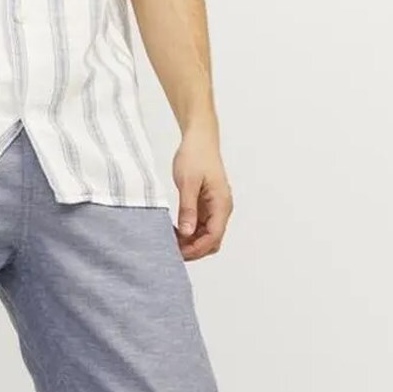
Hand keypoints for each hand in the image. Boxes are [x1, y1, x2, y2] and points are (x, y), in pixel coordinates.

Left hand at [172, 128, 232, 259]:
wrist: (199, 139)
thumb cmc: (195, 155)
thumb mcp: (188, 182)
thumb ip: (188, 209)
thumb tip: (187, 233)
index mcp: (222, 204)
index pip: (213, 237)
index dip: (196, 249)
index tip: (178, 253)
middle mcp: (222, 209)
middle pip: (212, 241)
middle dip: (194, 249)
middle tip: (171, 249)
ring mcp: (215, 208)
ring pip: (206, 235)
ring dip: (191, 242)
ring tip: (170, 241)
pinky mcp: (207, 205)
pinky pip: (201, 226)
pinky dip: (189, 232)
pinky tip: (174, 231)